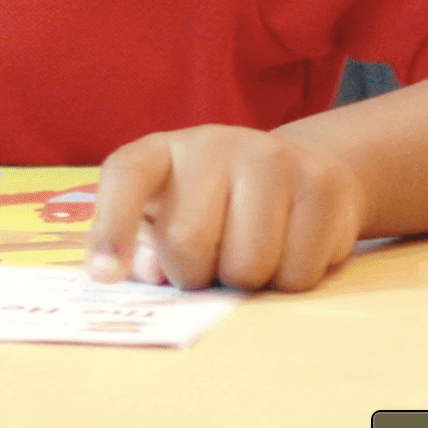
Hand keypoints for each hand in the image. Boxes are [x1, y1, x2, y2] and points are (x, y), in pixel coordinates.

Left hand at [87, 123, 365, 290]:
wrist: (301, 172)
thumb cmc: (215, 207)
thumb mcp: (169, 216)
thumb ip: (146, 245)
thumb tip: (146, 270)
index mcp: (161, 151)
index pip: (125, 176)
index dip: (111, 227)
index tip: (105, 275)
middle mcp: (212, 144)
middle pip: (187, 241)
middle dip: (195, 275)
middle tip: (208, 268)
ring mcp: (271, 158)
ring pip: (248, 265)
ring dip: (246, 283)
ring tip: (250, 258)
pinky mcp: (322, 185)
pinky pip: (298, 272)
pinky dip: (289, 282)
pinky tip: (290, 251)